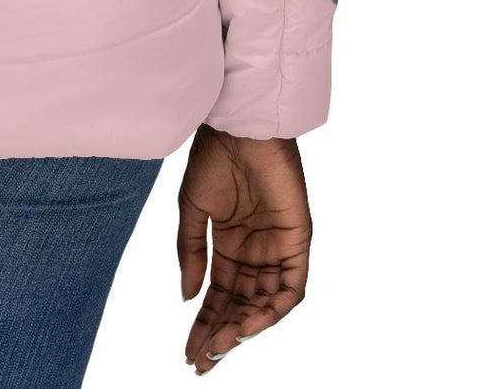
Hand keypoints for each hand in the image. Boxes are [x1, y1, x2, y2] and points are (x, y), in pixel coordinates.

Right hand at [176, 126, 310, 372]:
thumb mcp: (192, 210)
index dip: (205, 324)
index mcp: (230, 243)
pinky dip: (272, 311)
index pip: (220, 295)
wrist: (238, 126)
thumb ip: (190, 254)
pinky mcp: (298, 242)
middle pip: (241, 305)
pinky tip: (248, 326)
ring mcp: (277, 248)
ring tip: (221, 346)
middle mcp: (255, 251)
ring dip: (244, 328)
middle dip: (222, 335)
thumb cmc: (213, 158)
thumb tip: (189, 299)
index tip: (189, 351)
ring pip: (265, 303)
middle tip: (203, 360)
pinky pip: (291, 289)